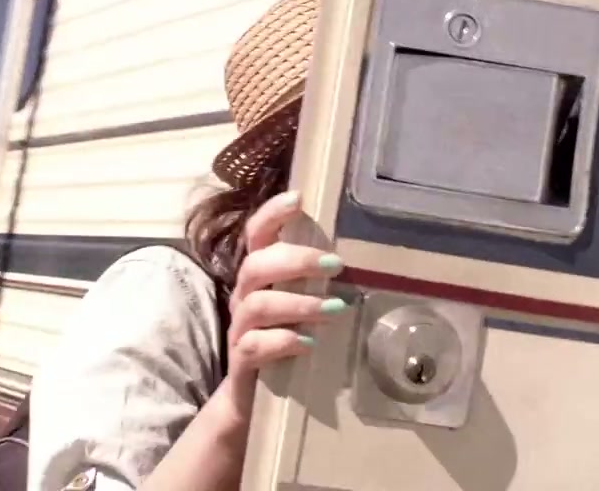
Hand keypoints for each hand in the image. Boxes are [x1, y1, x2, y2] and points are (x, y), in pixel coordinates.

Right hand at [224, 190, 347, 386]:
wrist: (250, 399)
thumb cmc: (282, 342)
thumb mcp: (297, 308)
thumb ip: (314, 283)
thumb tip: (359, 261)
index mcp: (258, 278)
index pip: (256, 235)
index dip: (271, 214)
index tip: (298, 198)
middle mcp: (244, 297)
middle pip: (255, 265)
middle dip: (295, 260)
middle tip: (335, 264)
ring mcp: (240, 329)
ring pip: (258, 305)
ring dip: (299, 303)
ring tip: (335, 309)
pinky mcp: (242, 360)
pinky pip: (254, 346)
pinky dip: (283, 341)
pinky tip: (308, 343)